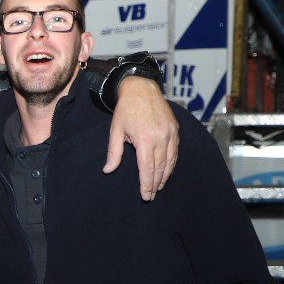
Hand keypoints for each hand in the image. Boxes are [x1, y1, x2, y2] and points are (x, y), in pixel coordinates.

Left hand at [104, 75, 177, 199]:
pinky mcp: (175, 129)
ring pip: (170, 161)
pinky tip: (166, 171)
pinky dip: (171, 164)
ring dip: (165, 176)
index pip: (147, 168)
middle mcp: (161, 137)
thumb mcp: (115, 130)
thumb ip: (113, 152)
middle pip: (160, 168)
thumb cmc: (126, 110)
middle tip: (151, 195)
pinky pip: (175, 152)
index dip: (147, 184)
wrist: (141, 88)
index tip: (146, 196)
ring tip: (158, 186)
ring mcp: (170, 133)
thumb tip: (107, 170)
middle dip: (155, 184)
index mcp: (145, 139)